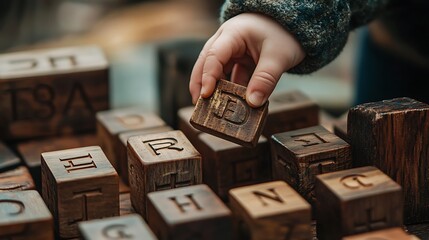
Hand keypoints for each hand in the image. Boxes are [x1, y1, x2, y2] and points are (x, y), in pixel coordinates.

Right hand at [189, 13, 305, 106]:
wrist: (296, 24)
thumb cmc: (285, 33)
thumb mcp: (278, 57)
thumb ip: (266, 80)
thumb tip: (253, 103)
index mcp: (233, 33)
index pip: (214, 56)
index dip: (208, 76)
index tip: (206, 95)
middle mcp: (226, 41)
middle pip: (206, 63)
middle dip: (200, 84)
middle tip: (199, 106)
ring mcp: (232, 51)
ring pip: (217, 71)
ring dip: (216, 89)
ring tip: (213, 108)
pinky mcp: (239, 60)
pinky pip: (231, 76)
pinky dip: (231, 89)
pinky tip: (233, 103)